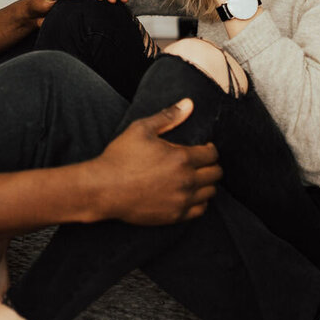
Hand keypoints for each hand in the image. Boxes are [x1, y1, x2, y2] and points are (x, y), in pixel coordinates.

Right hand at [93, 98, 221, 224]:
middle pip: (216, 174)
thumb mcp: (141, 129)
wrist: (104, 189)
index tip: (204, 148)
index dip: (210, 149)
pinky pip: (200, 210)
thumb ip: (168, 116)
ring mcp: (182, 200)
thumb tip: (189, 103)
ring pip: (210, 192)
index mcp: (182, 158)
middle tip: (201, 162)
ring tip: (196, 177)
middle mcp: (186, 181)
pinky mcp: (175, 216)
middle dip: (212, 165)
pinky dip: (200, 202)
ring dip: (207, 183)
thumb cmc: (121, 157)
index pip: (212, 154)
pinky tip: (191, 195)